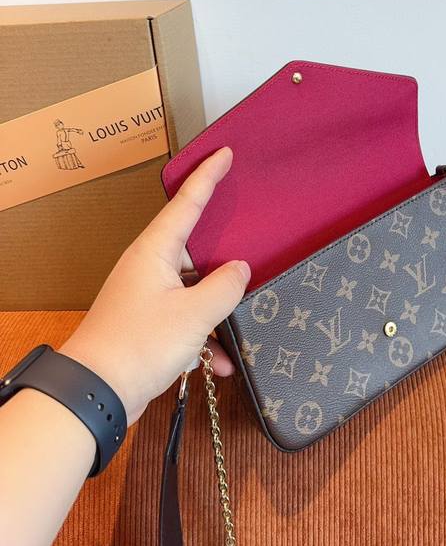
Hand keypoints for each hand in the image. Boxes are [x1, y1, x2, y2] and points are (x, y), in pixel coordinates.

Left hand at [59, 147, 249, 423]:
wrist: (98, 392)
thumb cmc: (139, 345)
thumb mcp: (194, 314)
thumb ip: (225, 287)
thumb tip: (240, 269)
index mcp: (155, 251)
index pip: (187, 202)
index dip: (207, 176)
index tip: (223, 153)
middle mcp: (149, 267)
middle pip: (194, 246)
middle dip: (222, 249)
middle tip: (248, 230)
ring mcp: (148, 295)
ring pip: (194, 287)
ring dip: (217, 309)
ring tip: (240, 322)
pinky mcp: (149, 322)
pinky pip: (186, 318)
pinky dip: (204, 337)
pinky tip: (221, 362)